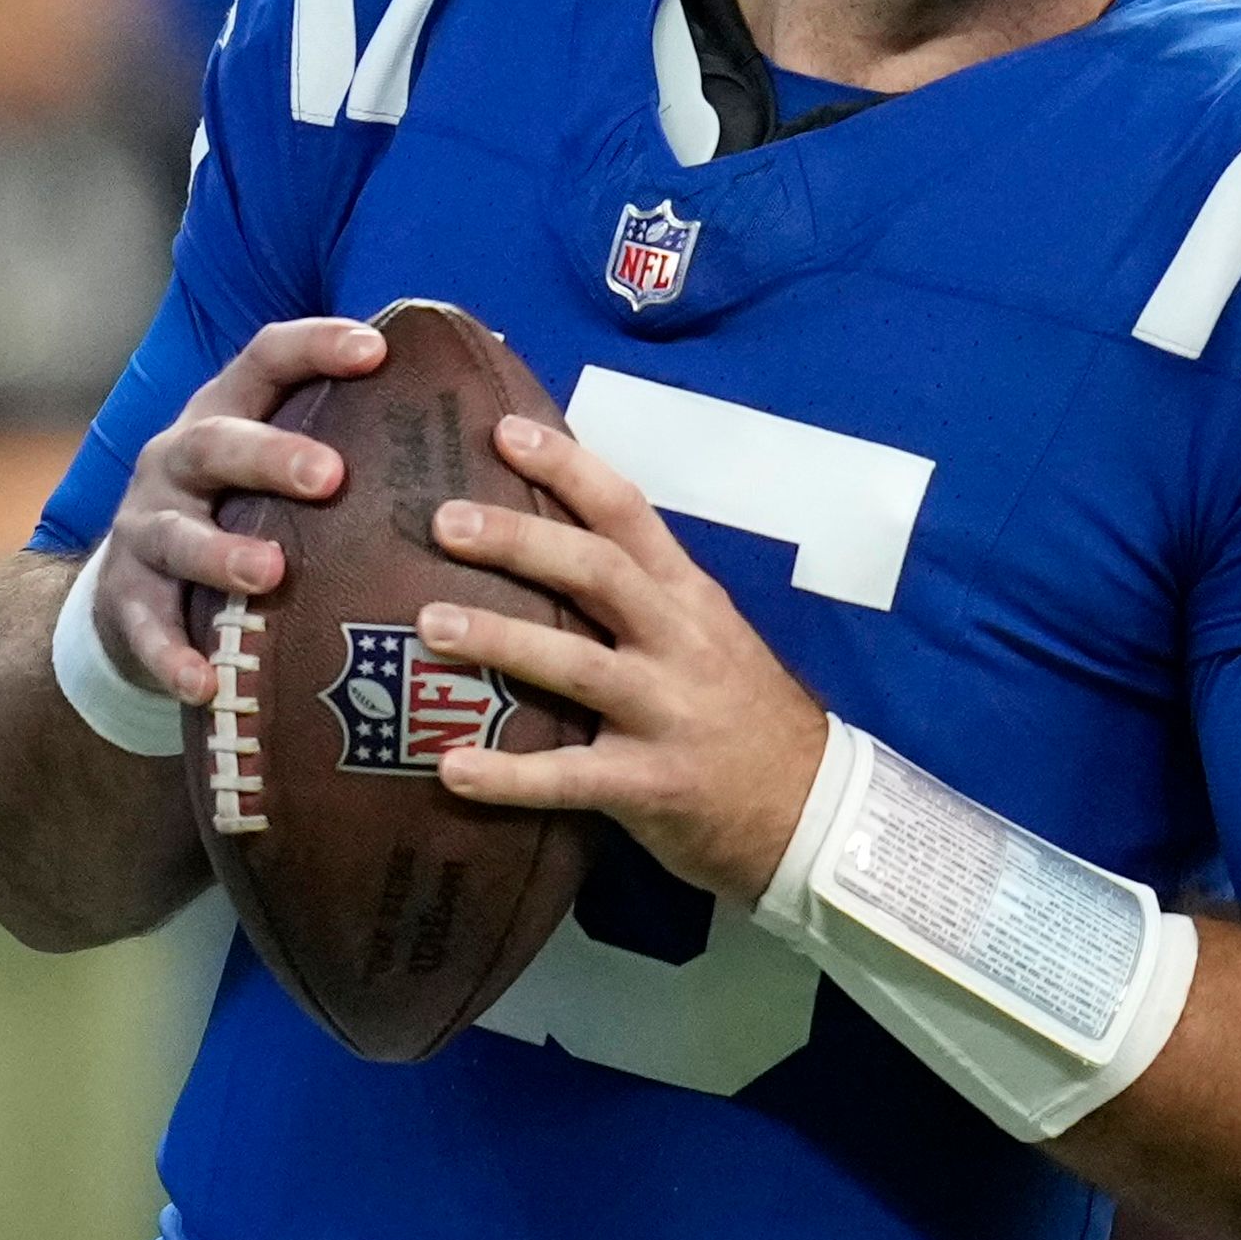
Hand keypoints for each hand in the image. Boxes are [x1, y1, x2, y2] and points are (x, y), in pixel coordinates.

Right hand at [94, 318, 382, 706]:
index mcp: (227, 413)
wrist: (130, 589)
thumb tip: (498, 404)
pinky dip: (172, 655)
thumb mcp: (283, 467)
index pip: (266, 359)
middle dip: (270, 455)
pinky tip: (203, 682)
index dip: (315, 346)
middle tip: (331, 475)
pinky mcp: (124, 599)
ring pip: (176, 534)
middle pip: (216, 443)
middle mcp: (178, 460)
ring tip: (270, 573)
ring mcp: (146, 529)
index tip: (376, 348)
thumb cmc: (244, 512)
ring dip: (221, 552)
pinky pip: (146, 628)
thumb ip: (361, 437)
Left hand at [422, 414, 832, 903]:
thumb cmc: (743, 712)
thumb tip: (546, 547)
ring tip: (429, 625)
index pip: (628, 512)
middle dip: (519, 540)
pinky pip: (569, 778)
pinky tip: (449, 768)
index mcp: (689, 596)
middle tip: (445, 520)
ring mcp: (666, 713)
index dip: (569, 466)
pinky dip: (507, 776)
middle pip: (597, 572)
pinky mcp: (650, 785)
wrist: (811, 808)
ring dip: (500, 639)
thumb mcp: (709, 634)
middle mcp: (679, 642)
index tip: (506, 431)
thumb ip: (643, 595)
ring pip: (576, 665)